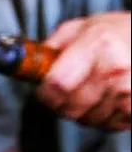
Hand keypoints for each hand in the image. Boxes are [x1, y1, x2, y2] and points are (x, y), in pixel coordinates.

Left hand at [36, 11, 131, 129]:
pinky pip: (109, 125)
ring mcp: (129, 90)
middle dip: (61, 105)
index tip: (44, 91)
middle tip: (68, 93)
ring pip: (88, 120)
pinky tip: (109, 100)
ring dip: (84, 113)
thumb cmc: (120, 33)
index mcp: (97, 44)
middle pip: (70, 107)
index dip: (45, 93)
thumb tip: (29, 64)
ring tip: (94, 93)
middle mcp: (114, 68)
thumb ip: (54, 43)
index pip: (57, 84)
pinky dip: (105, 118)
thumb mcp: (85, 26)